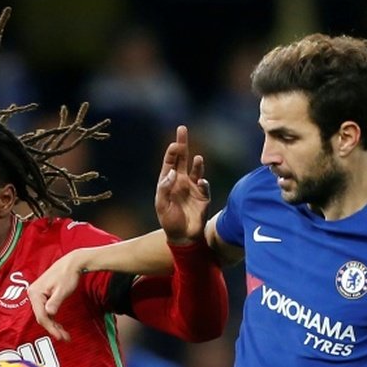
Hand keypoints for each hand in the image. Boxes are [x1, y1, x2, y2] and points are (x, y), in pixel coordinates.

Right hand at [28, 250, 86, 341]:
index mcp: (35, 293)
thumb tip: (49, 313)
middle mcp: (33, 294)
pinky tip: (60, 326)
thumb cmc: (67, 275)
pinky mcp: (43, 296)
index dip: (51, 327)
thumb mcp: (63, 290)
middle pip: (41, 317)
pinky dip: (53, 319)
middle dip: (53, 328)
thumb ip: (55, 302)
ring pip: (44, 315)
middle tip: (65, 338)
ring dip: (54, 325)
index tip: (60, 336)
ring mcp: (37, 295)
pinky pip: (46, 311)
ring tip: (64, 335)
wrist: (71, 264)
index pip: (41, 315)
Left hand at [155, 125, 210, 244]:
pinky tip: (202, 181)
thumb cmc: (169, 222)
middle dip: (182, 144)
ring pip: (196, 170)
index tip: (174, 144)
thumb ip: (164, 188)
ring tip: (198, 158)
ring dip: (197, 164)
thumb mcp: (161, 205)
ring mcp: (193, 188)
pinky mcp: (203, 197)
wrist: (184, 237)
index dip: (172, 152)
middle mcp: (181, 182)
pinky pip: (205, 186)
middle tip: (182, 129)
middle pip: (182, 159)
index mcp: (168, 182)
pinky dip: (204, 182)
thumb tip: (172, 172)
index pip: (170, 162)